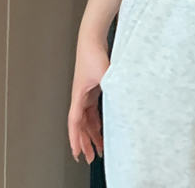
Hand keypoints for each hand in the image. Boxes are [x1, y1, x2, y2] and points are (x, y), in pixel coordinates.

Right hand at [67, 37, 109, 164]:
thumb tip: (120, 99)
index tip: (78, 153)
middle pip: (81, 124)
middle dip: (86, 141)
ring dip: (92, 132)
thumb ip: (111, 86)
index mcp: (79, 95)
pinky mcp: (94, 86)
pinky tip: (104, 127)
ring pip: (88, 118)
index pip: (75, 122)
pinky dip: (97, 120)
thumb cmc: (93, 52)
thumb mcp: (104, 73)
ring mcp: (87, 91)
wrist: (92, 37)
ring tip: (100, 146)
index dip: (76, 138)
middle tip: (92, 156)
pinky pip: (93, 109)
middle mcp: (80, 96)